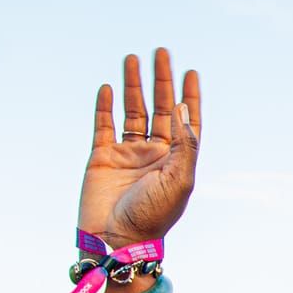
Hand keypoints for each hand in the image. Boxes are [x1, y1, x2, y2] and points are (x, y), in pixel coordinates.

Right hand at [78, 49, 201, 247]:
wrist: (116, 240)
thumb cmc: (153, 216)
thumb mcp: (180, 179)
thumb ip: (184, 143)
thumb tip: (180, 108)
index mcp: (177, 160)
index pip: (186, 121)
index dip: (189, 96)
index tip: (190, 71)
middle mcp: (154, 154)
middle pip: (158, 108)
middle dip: (161, 80)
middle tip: (161, 52)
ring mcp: (127, 155)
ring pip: (132, 111)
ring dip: (133, 85)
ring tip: (132, 58)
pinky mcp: (101, 158)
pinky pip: (103, 126)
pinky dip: (104, 106)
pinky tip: (107, 87)